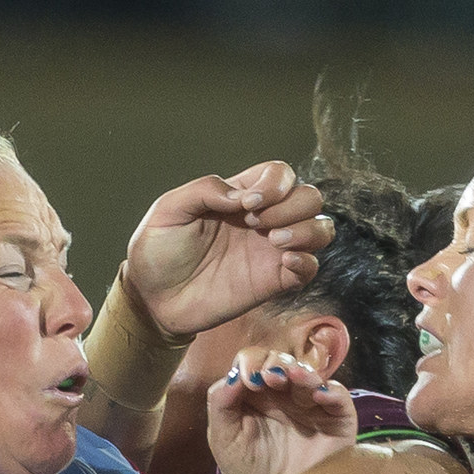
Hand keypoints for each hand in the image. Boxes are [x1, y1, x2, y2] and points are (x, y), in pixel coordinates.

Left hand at [122, 161, 334, 338]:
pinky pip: (310, 268)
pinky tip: (282, 262)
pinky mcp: (273, 282)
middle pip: (309, 197)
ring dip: (307, 229)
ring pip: (320, 229)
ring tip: (274, 240)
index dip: (275, 183)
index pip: (280, 174)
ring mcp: (270, 252)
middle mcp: (263, 220)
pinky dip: (306, 261)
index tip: (248, 204)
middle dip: (292, 204)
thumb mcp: (169, 209)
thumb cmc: (156, 252)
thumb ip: (204, 190)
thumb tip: (242, 196)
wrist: (153, 299)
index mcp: (240, 196)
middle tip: (257, 223)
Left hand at [207, 347, 357, 473]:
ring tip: (291, 377)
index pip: (253, 362)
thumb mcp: (224, 442)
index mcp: (255, 396)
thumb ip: (221, 406)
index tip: (248, 380)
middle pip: (281, 361)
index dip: (250, 362)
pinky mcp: (337, 420)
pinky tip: (319, 396)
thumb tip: (232, 374)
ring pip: (310, 374)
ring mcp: (312, 406)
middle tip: (268, 379)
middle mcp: (284, 395)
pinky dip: (331, 390)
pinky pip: (339, 397)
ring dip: (300, 371)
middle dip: (273, 363)